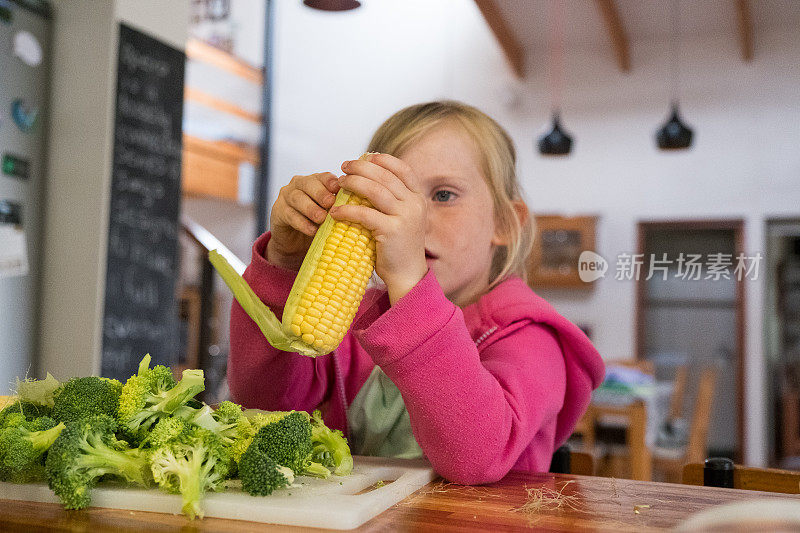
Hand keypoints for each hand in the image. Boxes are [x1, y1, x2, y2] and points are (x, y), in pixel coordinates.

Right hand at [267, 172, 340, 269]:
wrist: (297, 243)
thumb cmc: (319, 224)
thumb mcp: (331, 214)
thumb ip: (340, 207)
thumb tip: (359, 206)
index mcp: (315, 181)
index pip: (323, 177)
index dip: (330, 181)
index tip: (340, 188)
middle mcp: (299, 184)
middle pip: (308, 183)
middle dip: (320, 193)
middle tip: (331, 203)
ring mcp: (286, 196)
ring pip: (297, 198)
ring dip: (311, 208)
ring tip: (322, 218)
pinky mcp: (277, 211)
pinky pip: (289, 214)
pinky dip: (302, 223)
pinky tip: (312, 230)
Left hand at [330, 153, 427, 304]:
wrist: (407, 275)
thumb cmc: (399, 247)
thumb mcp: (402, 218)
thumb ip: (393, 200)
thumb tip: (368, 179)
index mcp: (418, 198)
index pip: (403, 169)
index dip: (383, 160)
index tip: (366, 156)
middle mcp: (414, 204)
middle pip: (385, 176)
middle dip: (362, 167)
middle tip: (344, 167)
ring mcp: (405, 217)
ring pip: (375, 190)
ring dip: (353, 183)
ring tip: (339, 183)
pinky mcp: (392, 231)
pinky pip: (365, 214)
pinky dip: (347, 211)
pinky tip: (335, 212)